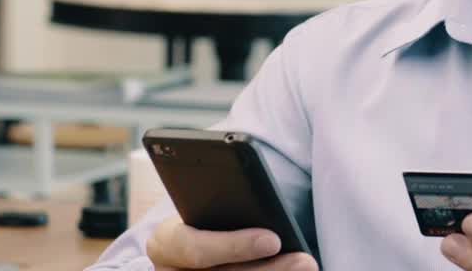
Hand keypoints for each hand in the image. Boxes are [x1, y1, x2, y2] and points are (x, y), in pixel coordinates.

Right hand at [147, 216, 317, 269]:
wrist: (196, 237)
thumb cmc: (205, 217)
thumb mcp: (205, 208)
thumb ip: (227, 207)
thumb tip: (268, 221)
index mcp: (165, 244)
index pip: (194, 249)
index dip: (234, 246)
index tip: (273, 239)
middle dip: (269, 270)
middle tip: (304, 259)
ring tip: (306, 266)